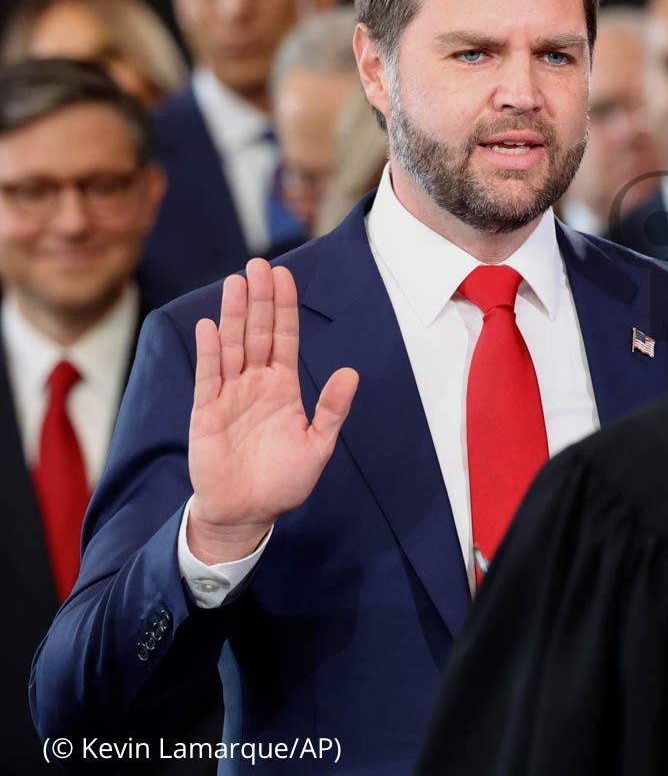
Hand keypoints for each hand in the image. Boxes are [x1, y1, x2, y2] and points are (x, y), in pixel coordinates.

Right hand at [187, 259, 358, 563]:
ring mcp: (229, 395)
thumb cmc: (283, 481)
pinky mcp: (207, 412)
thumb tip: (350, 373)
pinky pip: (209, 377)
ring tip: (236, 282)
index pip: (284, 338)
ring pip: (233, 346)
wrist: (247, 513)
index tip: (283, 276)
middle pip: (258, 333)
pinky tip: (211, 326)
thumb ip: (332, 409)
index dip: (284, 307)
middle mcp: (255, 384)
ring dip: (235, 315)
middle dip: (260, 299)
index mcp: (282, 387)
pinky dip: (211, 352)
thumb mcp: (318, 444)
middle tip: (258, 264)